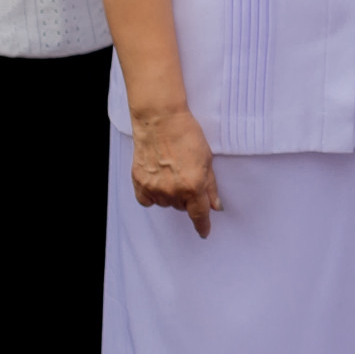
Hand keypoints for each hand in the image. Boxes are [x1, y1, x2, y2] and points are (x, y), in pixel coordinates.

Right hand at [130, 107, 219, 238]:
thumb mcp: (207, 159)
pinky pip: (147, 200)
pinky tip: (157, 179)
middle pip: (182, 207)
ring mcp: (154, 188)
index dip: (203, 225)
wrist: (160, 120)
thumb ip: (211, 186)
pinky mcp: (139, 183)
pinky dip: (153, 195)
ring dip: (171, 195)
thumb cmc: (186, 135)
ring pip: (166, 203)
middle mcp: (173, 191)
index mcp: (193, 186)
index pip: (199, 214)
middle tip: (186, 174)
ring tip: (172, 171)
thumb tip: (215, 206)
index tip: (204, 232)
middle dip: (187, 196)